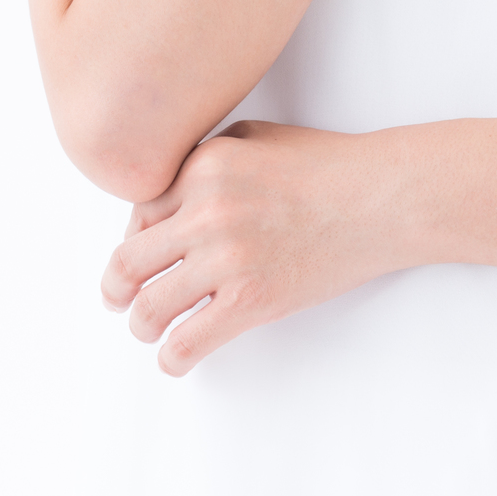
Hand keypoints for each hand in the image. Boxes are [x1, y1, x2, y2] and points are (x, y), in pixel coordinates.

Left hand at [99, 120, 408, 376]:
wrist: (381, 198)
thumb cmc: (325, 165)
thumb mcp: (255, 137)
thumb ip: (204, 159)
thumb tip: (163, 200)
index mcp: (204, 166)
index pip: (140, 212)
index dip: (135, 237)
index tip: (139, 254)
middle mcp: (207, 210)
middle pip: (129, 261)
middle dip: (115, 287)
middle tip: (115, 298)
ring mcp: (228, 257)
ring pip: (151, 307)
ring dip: (141, 325)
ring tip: (147, 328)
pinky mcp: (253, 299)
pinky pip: (189, 340)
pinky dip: (171, 357)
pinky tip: (173, 358)